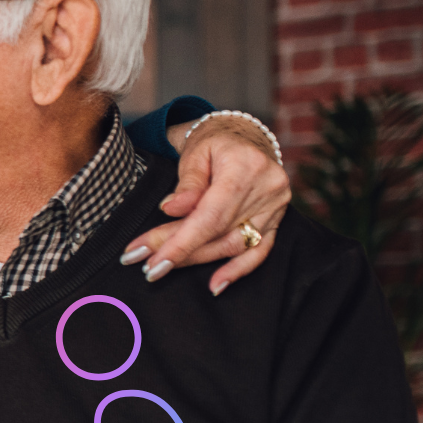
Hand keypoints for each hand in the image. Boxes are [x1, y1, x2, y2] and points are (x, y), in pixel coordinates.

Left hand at [121, 116, 290, 294]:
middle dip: (179, 251)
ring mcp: (276, 206)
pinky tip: (215, 285)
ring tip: (165, 269)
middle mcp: (267, 188)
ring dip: (198, 260)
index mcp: (245, 167)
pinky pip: (260, 250)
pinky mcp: (276, 218)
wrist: (244, 136)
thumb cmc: (214, 143)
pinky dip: (238, 269)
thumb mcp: (195, 153)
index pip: (210, 215)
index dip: (180, 242)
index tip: (152, 261)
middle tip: (146, 266)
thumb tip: (170, 209)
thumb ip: (187, 184)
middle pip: (218, 232)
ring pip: (234, 245)